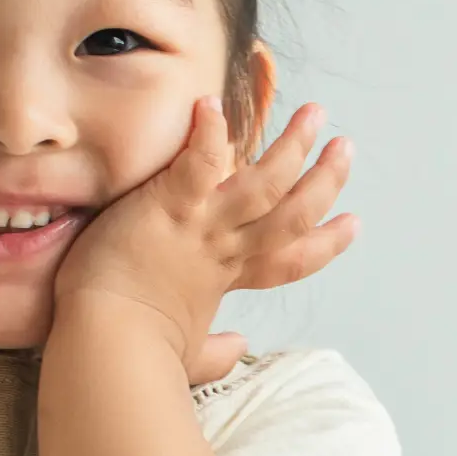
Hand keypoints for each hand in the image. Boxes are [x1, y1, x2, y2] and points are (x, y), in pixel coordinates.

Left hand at [57, 97, 359, 356]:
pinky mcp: (168, 209)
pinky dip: (208, 134)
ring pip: (264, 184)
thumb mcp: (184, 352)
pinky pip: (197, 165)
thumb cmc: (134, 352)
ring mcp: (200, 228)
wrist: (105, 347)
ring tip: (315, 114)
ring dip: (293, 148)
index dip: (326, 241)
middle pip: (291, 213)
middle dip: (324, 180)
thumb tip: (238, 349)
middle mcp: (224, 249)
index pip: (290, 259)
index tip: (352, 223)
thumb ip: (214, 351)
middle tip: (345, 148)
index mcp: (227, 278)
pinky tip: (213, 103)